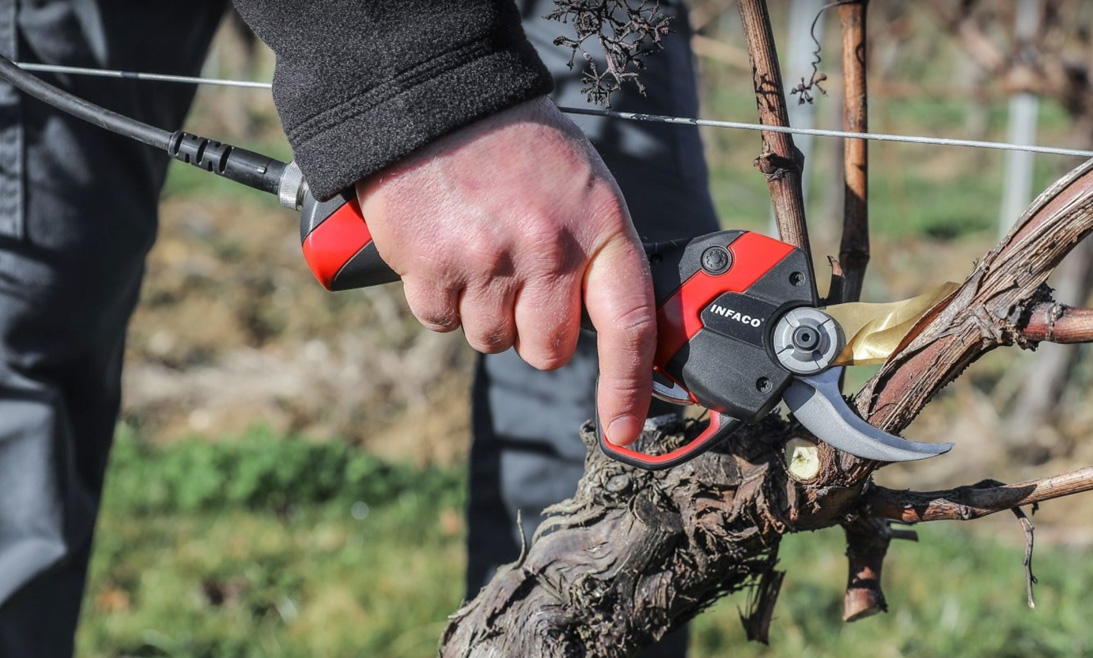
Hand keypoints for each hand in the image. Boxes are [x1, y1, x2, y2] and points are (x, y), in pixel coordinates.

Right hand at [356, 96, 653, 445]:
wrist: (437, 100)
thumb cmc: (518, 146)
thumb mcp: (583, 187)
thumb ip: (597, 255)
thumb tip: (610, 330)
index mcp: (600, 229)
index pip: (629, 326)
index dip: (628, 388)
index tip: (624, 430)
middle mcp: (549, 251)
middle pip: (547, 350)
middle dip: (534, 333)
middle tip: (521, 283)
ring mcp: (488, 262)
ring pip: (491, 340)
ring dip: (484, 311)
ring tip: (479, 249)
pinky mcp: (432, 268)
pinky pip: (441, 321)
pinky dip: (441, 298)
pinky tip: (445, 249)